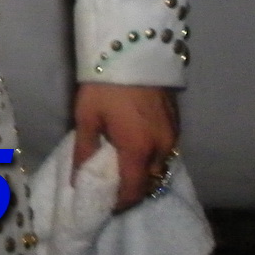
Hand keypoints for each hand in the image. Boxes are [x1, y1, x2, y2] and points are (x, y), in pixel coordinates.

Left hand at [73, 84, 179, 211]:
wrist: (132, 49)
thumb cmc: (104, 84)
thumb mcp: (87, 117)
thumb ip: (84, 152)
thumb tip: (77, 181)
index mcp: (138, 149)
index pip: (133, 191)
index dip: (120, 203)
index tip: (106, 204)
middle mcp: (162, 147)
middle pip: (149, 181)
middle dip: (132, 189)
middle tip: (112, 185)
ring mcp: (173, 135)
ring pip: (160, 167)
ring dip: (144, 172)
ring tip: (123, 166)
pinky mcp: (177, 123)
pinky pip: (166, 150)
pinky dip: (152, 156)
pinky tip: (136, 148)